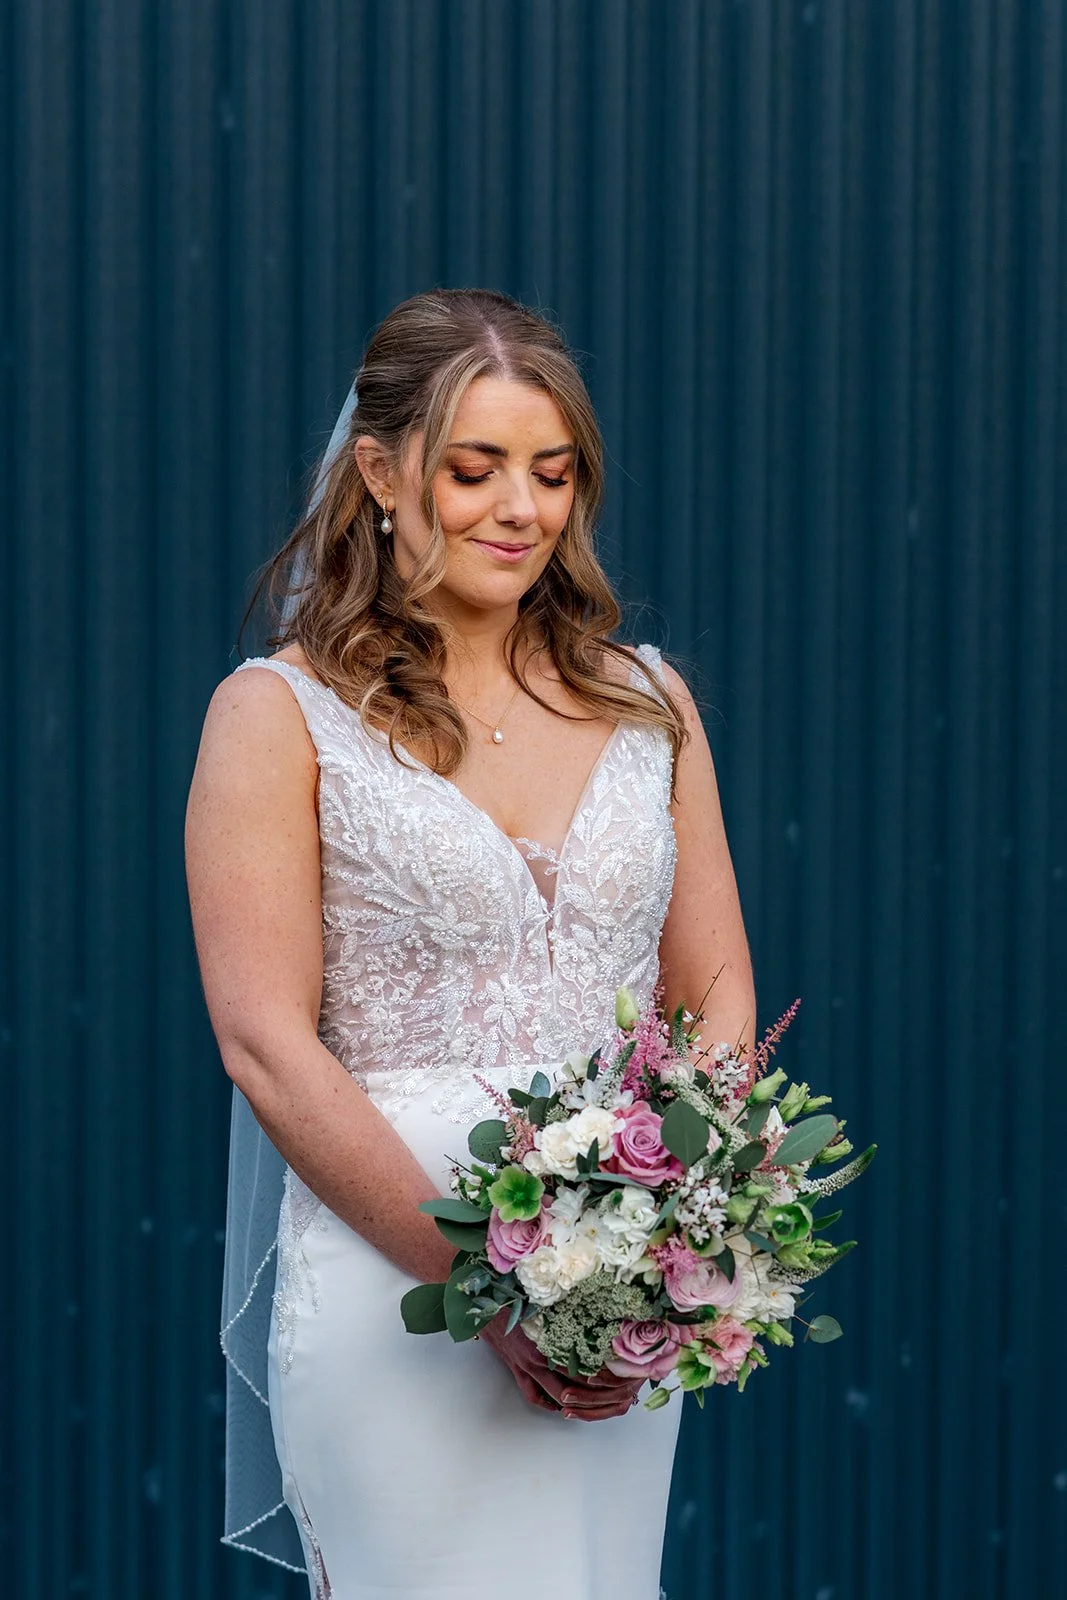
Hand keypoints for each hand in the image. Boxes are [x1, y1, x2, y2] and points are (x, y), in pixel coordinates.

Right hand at [478, 1311, 643, 1420]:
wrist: (478, 1305)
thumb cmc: (509, 1297)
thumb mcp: (540, 1300)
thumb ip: (565, 1306)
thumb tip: (593, 1302)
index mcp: (545, 1343)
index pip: (579, 1367)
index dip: (599, 1375)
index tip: (617, 1375)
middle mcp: (536, 1361)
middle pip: (571, 1388)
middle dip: (593, 1395)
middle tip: (613, 1394)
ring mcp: (525, 1368)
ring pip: (554, 1396)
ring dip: (574, 1402)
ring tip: (594, 1403)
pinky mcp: (516, 1370)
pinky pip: (533, 1394)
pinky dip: (548, 1403)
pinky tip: (560, 1406)